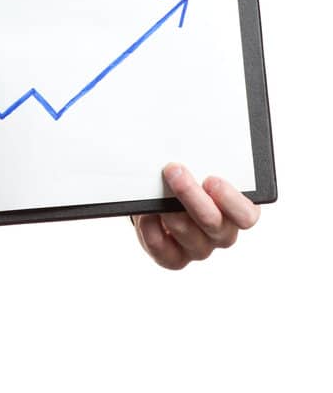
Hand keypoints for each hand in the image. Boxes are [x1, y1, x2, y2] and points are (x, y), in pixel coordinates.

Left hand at [130, 163, 261, 269]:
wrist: (166, 196)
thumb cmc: (192, 175)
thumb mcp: (202, 163)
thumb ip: (203, 157)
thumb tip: (187, 134)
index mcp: (238, 211)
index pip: (246, 216)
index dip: (231, 200)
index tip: (212, 179)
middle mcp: (222, 234)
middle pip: (214, 224)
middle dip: (192, 196)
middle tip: (174, 171)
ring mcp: (199, 248)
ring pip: (189, 236)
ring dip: (171, 212)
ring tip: (156, 193)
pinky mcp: (174, 258)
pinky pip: (165, 253)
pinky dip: (152, 232)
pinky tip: (145, 214)